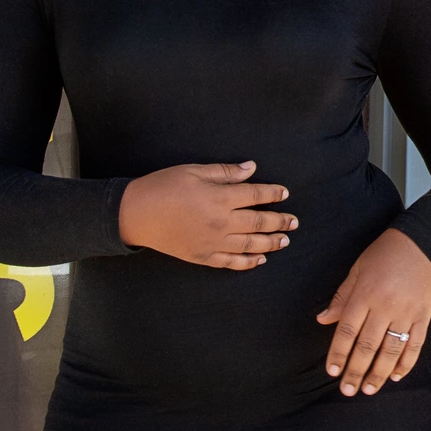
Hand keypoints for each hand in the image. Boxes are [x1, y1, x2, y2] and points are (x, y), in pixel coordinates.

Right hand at [117, 161, 294, 268]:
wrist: (136, 214)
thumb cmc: (163, 186)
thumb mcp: (194, 171)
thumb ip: (225, 172)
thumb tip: (251, 168)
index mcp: (220, 198)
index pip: (255, 195)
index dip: (272, 194)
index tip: (284, 193)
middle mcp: (221, 222)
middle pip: (258, 222)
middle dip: (279, 222)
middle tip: (294, 222)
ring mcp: (213, 242)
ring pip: (250, 245)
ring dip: (270, 243)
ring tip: (284, 241)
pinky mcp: (203, 257)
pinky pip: (231, 262)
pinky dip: (248, 262)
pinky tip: (259, 260)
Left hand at [317, 228, 430, 395]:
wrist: (421, 244)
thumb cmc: (384, 254)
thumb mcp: (356, 270)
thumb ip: (341, 298)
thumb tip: (323, 320)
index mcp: (365, 295)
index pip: (348, 331)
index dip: (338, 353)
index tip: (332, 371)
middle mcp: (385, 307)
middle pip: (368, 346)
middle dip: (356, 371)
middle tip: (347, 390)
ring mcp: (407, 314)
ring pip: (391, 351)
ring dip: (379, 373)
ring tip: (369, 389)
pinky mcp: (424, 317)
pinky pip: (415, 345)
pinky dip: (405, 363)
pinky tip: (395, 376)